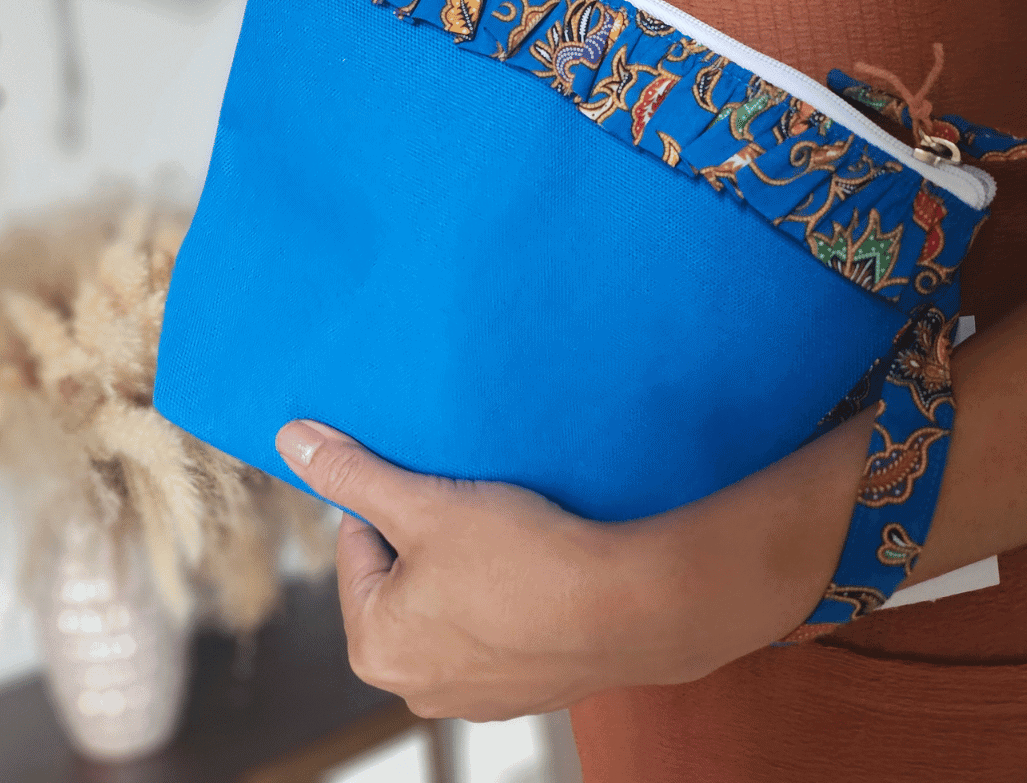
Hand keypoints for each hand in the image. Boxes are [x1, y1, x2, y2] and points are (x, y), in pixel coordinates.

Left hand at [274, 420, 687, 720]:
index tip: (439, 489)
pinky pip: (494, 627)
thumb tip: (290, 440)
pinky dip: (505, 597)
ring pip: (449, 603)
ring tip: (508, 541)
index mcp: (374, 646)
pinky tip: (534, 573)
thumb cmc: (522, 559)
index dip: (398, 503)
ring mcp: (471, 695)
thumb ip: (353, 473)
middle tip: (474, 513)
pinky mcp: (520, 690)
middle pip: (402, 579)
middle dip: (429, 540)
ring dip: (467, 568)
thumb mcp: (426, 503)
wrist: (627, 608)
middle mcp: (414, 685)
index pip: (358, 545)